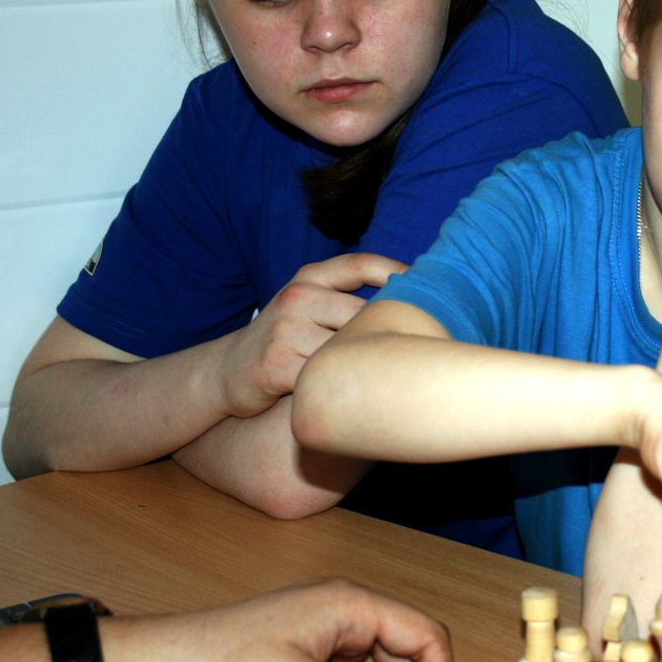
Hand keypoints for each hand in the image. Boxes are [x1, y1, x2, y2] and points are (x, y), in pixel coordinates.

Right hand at [218, 253, 406, 417]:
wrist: (226, 372)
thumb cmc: (284, 340)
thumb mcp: (309, 306)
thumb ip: (347, 299)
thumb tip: (415, 300)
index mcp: (309, 277)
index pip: (361, 264)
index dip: (399, 273)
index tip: (434, 287)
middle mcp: (298, 297)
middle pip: (364, 313)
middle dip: (390, 333)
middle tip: (421, 349)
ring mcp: (286, 329)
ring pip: (348, 348)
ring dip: (369, 366)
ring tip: (392, 379)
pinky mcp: (276, 364)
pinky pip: (327, 377)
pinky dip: (345, 388)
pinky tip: (357, 397)